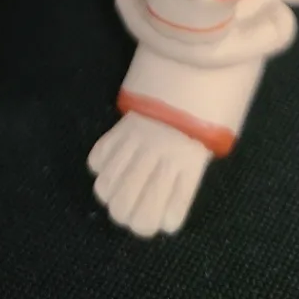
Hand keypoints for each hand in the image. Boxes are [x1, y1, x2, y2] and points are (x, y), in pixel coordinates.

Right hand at [88, 112, 211, 237]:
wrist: (189, 75)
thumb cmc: (200, 120)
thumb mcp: (202, 155)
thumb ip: (182, 188)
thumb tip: (163, 218)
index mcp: (189, 168)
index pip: (166, 219)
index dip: (152, 223)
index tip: (153, 216)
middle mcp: (162, 159)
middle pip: (124, 209)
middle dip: (124, 215)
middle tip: (130, 205)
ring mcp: (138, 142)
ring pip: (105, 187)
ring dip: (109, 191)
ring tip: (118, 184)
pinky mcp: (120, 127)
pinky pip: (96, 159)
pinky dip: (100, 164)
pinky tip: (112, 161)